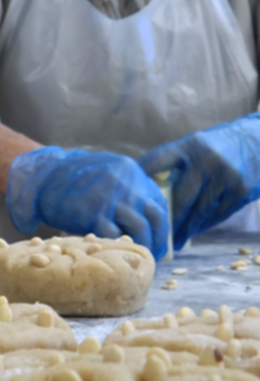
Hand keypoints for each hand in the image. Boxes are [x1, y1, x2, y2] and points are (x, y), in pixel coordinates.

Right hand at [7, 146, 169, 258]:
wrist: (45, 175)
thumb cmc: (75, 179)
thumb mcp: (108, 173)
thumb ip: (127, 189)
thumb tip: (144, 215)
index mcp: (133, 172)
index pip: (159, 203)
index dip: (162, 226)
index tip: (159, 241)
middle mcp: (128, 183)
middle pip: (154, 217)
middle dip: (156, 239)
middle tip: (151, 254)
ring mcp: (112, 198)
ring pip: (139, 227)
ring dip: (140, 245)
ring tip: (134, 257)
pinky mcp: (95, 213)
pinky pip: (115, 236)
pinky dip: (117, 247)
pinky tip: (114, 254)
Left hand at [139, 114, 259, 249]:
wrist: (258, 140)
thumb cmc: (219, 146)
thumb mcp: (195, 145)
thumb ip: (175, 163)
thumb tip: (147, 187)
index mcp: (190, 146)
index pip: (159, 160)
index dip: (143, 177)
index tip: (132, 196)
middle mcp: (207, 160)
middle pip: (181, 198)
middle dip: (169, 219)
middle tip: (157, 235)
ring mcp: (226, 176)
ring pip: (200, 211)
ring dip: (186, 229)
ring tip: (175, 240)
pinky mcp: (240, 191)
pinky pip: (217, 215)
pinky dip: (204, 225)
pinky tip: (195, 232)